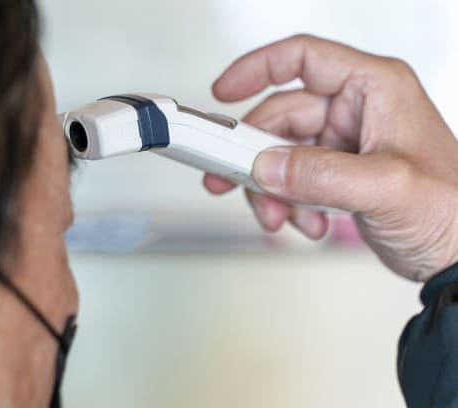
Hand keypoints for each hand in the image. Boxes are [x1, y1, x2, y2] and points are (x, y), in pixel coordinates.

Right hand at [205, 34, 457, 281]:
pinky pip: (290, 179)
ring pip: (279, 153)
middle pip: (280, 116)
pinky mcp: (335, 173)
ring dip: (271, 189)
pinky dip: (286, 203)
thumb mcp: (386, 187)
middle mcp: (356, 110)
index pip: (304, 59)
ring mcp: (344, 142)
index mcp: (374, 89)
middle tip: (235, 181)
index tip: (223, 92)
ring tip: (281, 215)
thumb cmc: (452, 210)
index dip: (257, 69)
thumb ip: (321, 174)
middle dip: (257, 157)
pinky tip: (305, 221)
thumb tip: (268, 166)